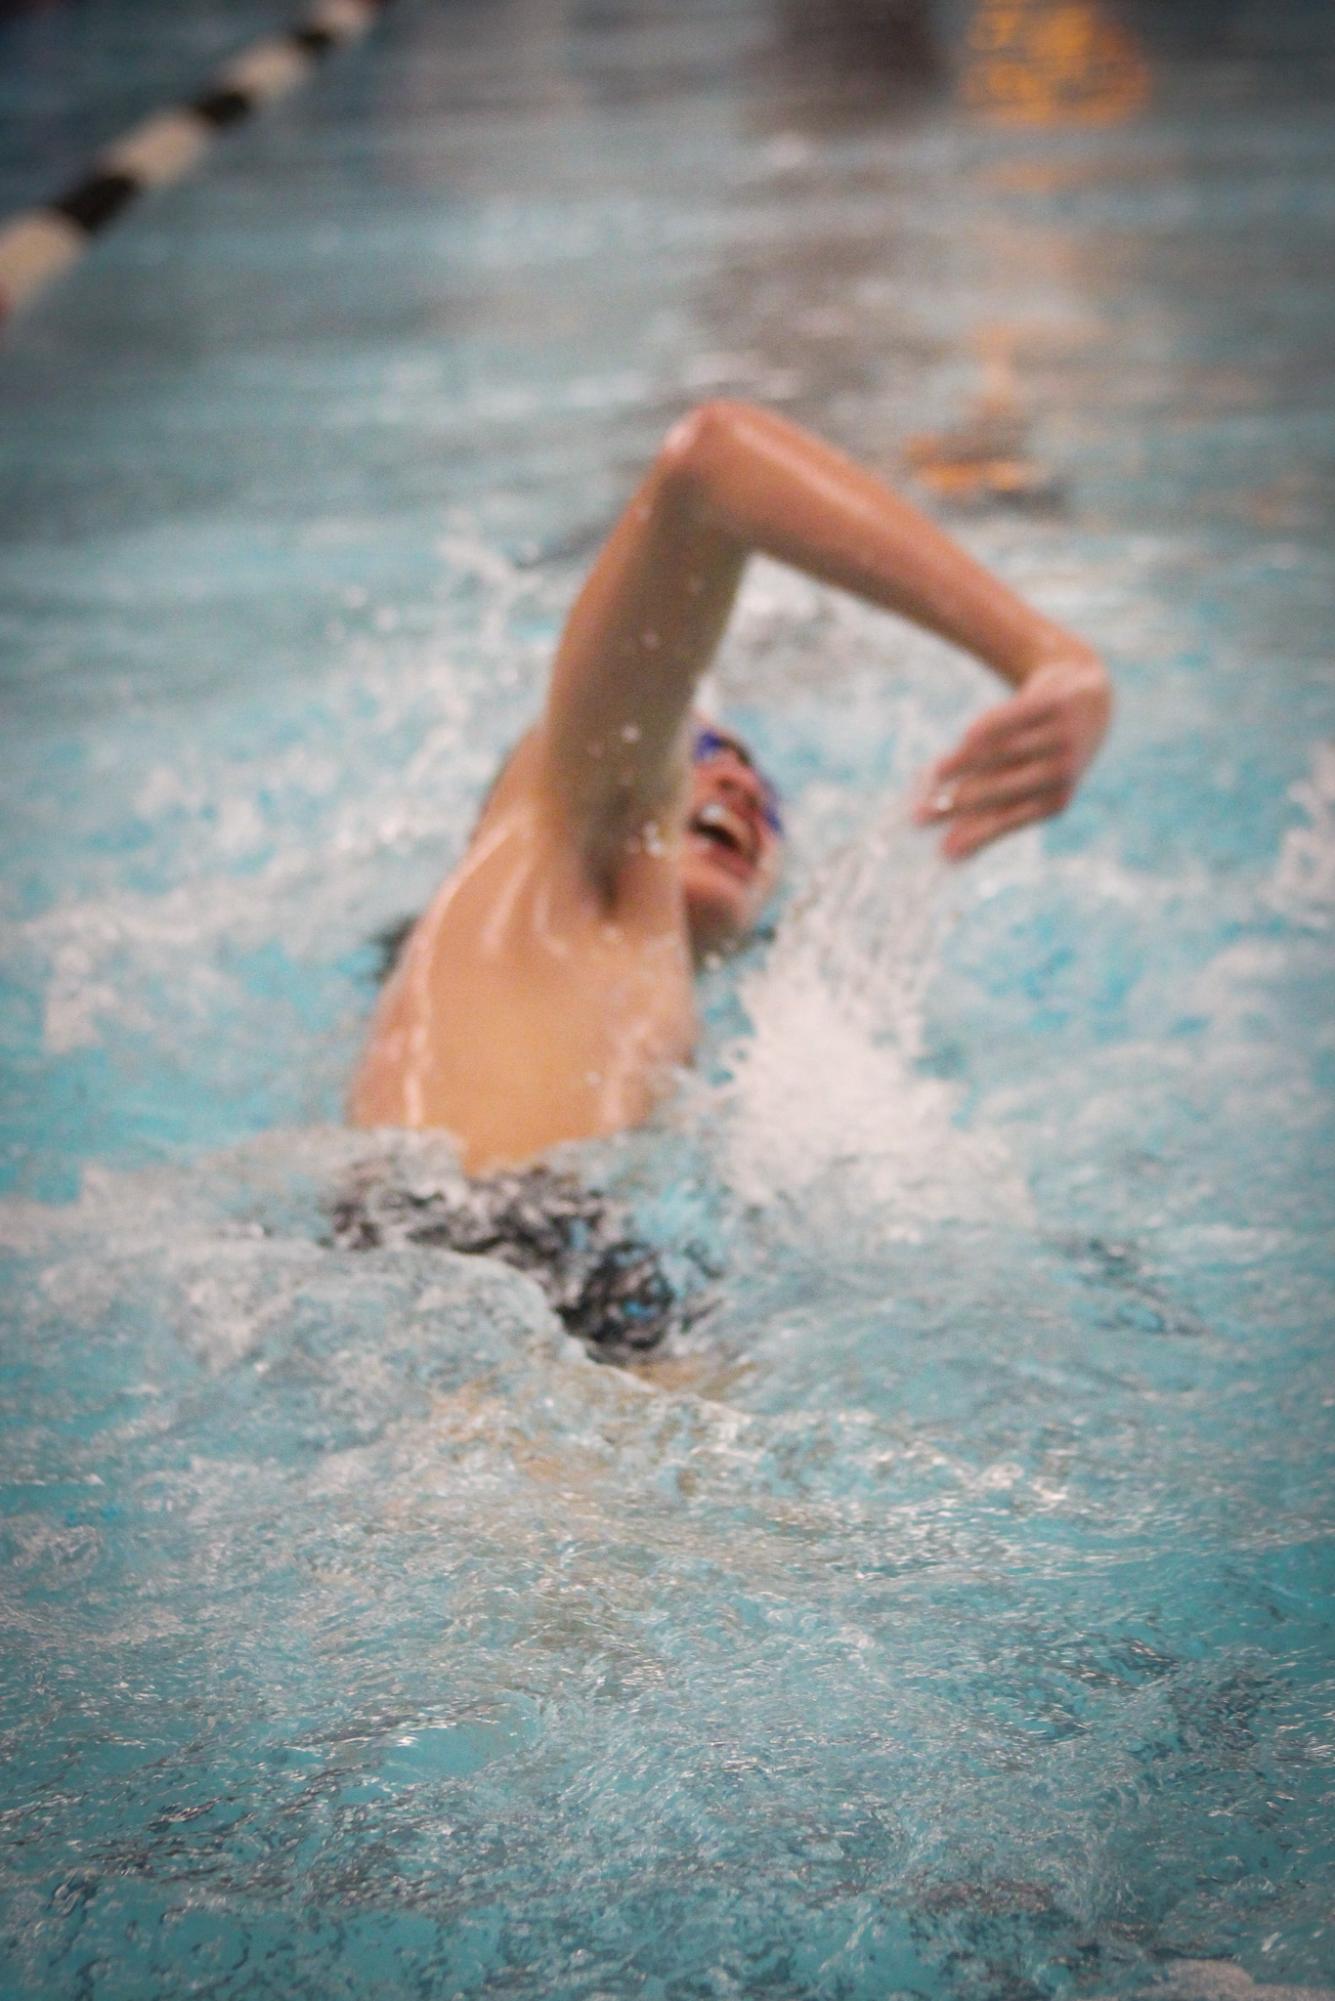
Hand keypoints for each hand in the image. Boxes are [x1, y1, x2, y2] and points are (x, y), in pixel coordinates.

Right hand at [913, 652, 1111, 860]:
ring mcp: (1061, 736)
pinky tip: (967, 736)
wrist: (1088, 700)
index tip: (943, 853)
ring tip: (934, 774)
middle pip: (1004, 789)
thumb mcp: (1020, 784)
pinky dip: (992, 725)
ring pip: (1006, 751)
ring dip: (967, 763)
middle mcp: (1062, 771)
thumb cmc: (1042, 754)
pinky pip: (1017, 716)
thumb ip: (987, 813)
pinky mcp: (1056, 703)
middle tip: (921, 816)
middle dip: (960, 803)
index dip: (975, 835)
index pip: (1008, 820)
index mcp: (1055, 800)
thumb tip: (949, 854)